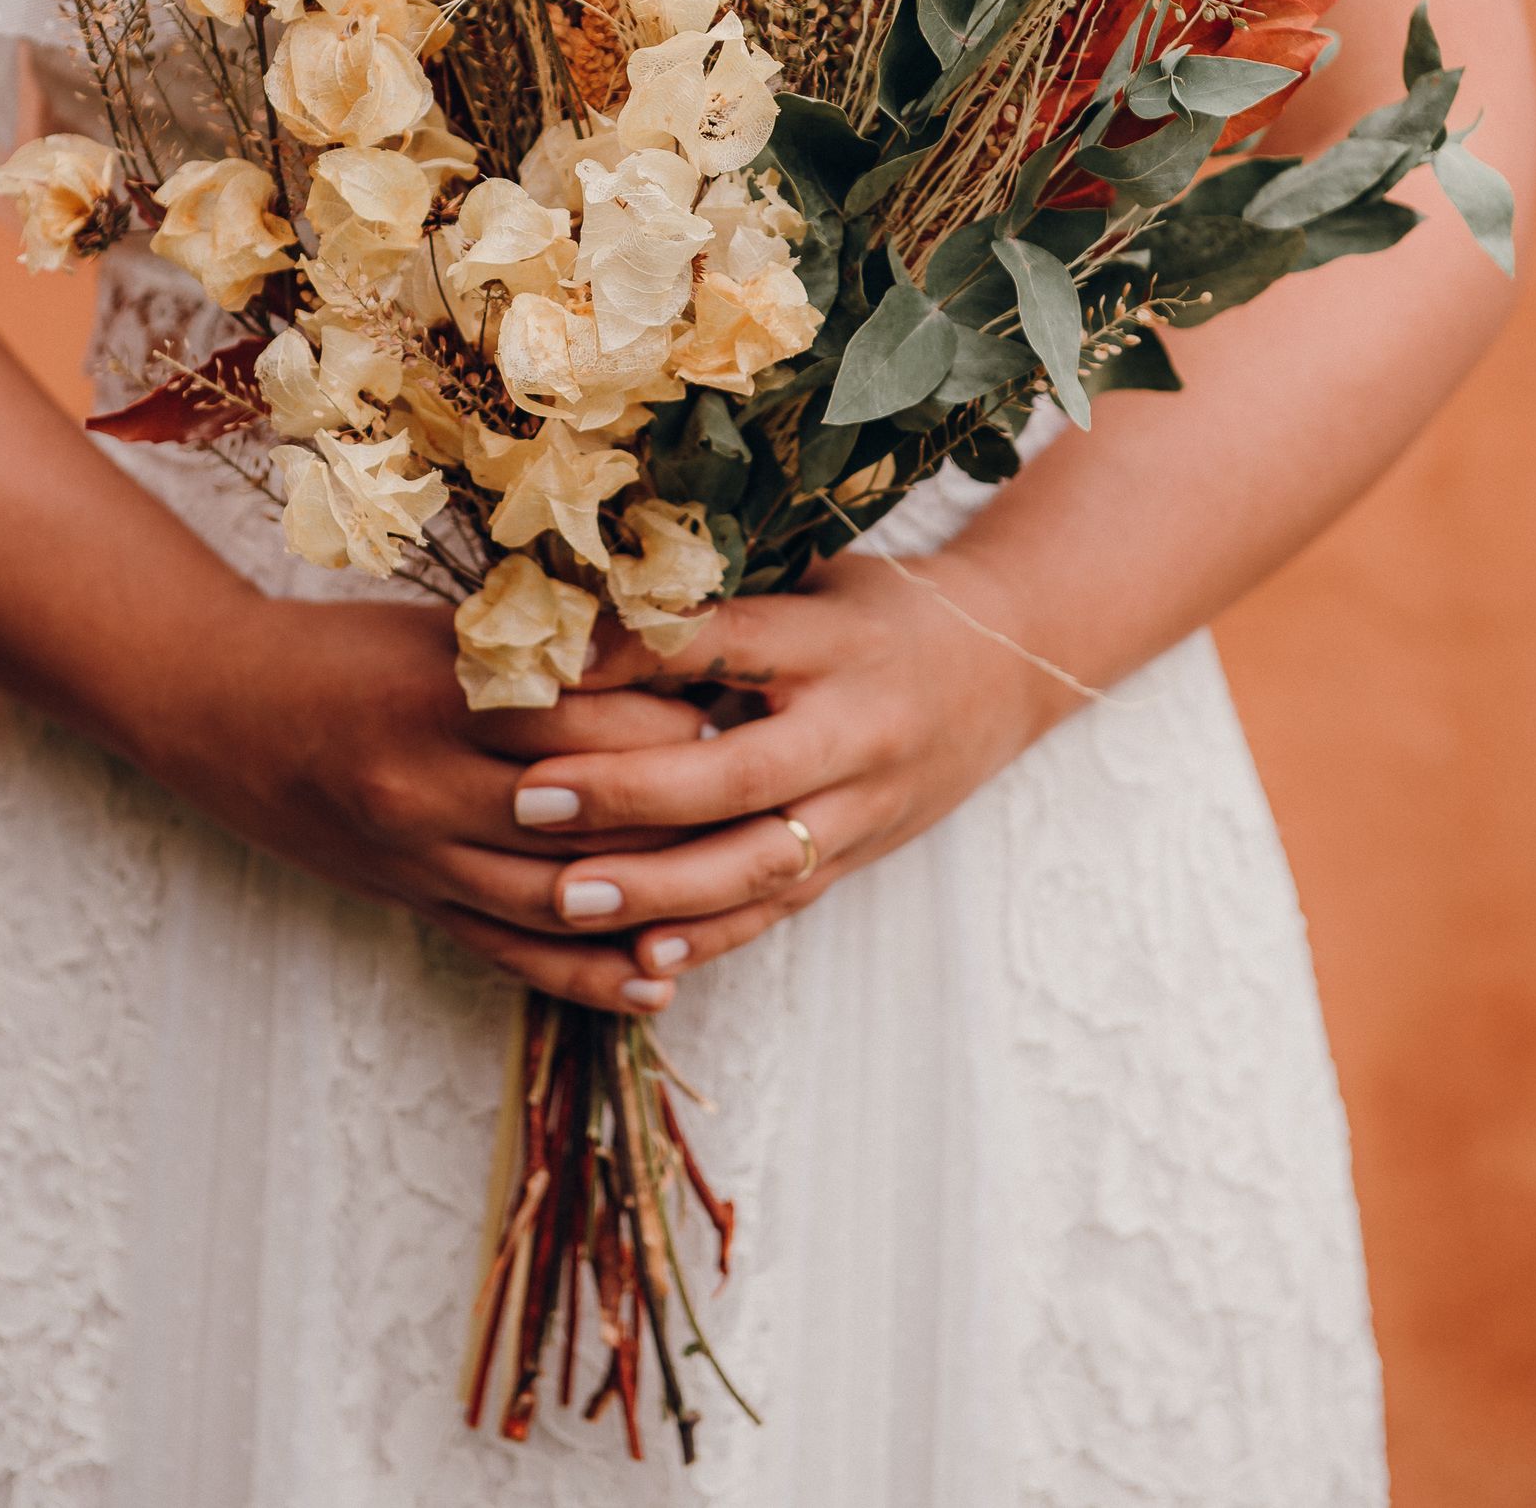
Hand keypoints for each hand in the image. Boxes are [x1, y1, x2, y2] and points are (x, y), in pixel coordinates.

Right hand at [151, 590, 716, 1013]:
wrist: (218, 709)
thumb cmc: (340, 650)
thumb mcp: (438, 628)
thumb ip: (540, 646)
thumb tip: (666, 645)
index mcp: (443, 697)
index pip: (591, 717)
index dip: (675, 709)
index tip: (740, 695)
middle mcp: (431, 786)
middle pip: (592, 814)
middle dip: (686, 803)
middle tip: (766, 783)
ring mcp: (420, 857)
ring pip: (562, 897)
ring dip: (656, 892)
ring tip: (737, 873)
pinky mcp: (412, 903)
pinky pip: (511, 954)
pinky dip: (587, 974)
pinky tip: (658, 982)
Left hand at [506, 550, 1059, 988]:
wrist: (1005, 668)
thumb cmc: (877, 607)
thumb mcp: (812, 576)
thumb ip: (719, 596)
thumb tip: (576, 599)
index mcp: (835, 639)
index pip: (726, 644)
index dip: (634, 654)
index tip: (544, 664)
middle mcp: (857, 727)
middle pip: (741, 774)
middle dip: (630, 793)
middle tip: (529, 801)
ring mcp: (864, 805)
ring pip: (760, 863)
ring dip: (658, 889)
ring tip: (564, 898)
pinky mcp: (860, 858)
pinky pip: (781, 908)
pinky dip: (712, 938)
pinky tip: (640, 960)